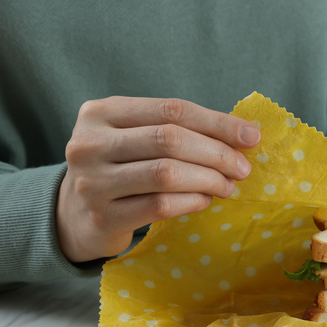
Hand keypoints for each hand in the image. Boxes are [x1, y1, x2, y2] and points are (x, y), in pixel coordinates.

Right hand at [56, 96, 260, 262]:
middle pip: (170, 139)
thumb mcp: (137, 138)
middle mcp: (89, 144)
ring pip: (166, 174)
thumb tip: (245, 134)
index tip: (251, 136)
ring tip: (227, 186)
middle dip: (216, 153)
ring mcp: (91, 182)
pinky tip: (203, 201)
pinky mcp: (102, 217)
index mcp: (100, 112)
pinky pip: (160, 206)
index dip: (216, 122)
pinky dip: (191, 202)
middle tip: (242, 168)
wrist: (75, 216)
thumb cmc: (120, 168)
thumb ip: (179, 130)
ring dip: (208, 180)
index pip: (171, 109)